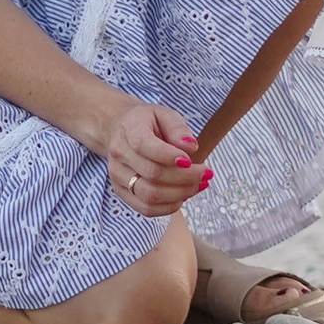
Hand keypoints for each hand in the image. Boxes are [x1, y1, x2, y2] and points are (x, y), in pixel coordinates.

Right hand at [94, 93, 210, 220]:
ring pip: (150, 196)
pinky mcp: (122, 192)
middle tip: (206, 173)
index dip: (169, 156)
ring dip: (180, 194)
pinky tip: (183, 195)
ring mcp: (118, 176)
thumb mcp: (165, 114)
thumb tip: (190, 147)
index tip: (190, 160)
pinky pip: (146, 209)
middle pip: (152, 174)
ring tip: (198, 185)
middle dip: (185, 178)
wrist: (122, 132)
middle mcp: (119, 154)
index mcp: (129, 130)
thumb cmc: (148, 123)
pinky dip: (169, 206)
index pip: (144, 146)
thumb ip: (178, 129)